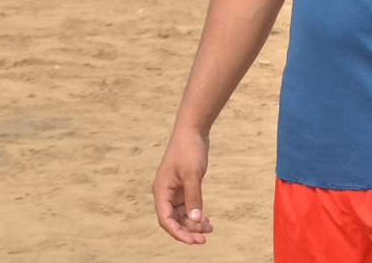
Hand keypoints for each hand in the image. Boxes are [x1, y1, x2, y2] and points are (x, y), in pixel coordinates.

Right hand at [152, 128, 213, 244]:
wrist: (193, 130)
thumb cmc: (189, 149)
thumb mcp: (192, 174)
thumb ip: (193, 198)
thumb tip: (195, 220)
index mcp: (161, 190)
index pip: (165, 219)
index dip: (177, 232)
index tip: (192, 241)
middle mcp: (165, 192)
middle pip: (174, 219)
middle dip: (188, 230)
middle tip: (204, 239)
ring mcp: (174, 189)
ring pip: (182, 214)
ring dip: (194, 222)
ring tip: (210, 229)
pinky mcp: (184, 185)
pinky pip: (188, 205)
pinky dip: (196, 213)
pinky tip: (207, 219)